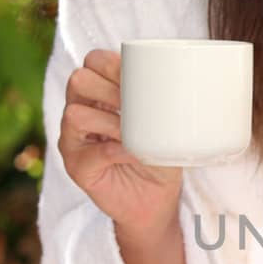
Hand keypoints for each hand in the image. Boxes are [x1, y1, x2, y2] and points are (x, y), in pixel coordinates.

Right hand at [59, 48, 182, 243]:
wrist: (156, 201)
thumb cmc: (160, 156)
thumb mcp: (168, 124)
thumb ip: (167, 102)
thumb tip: (188, 80)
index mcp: (100, 94)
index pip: (94, 62)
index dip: (113, 63)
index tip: (140, 73)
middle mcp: (81, 111)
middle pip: (78, 80)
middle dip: (109, 88)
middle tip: (136, 104)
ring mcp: (74, 140)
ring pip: (75, 114)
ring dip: (111, 121)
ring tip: (134, 132)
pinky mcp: (77, 167)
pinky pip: (88, 152)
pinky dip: (114, 150)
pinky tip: (133, 152)